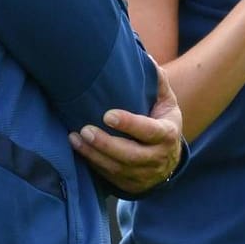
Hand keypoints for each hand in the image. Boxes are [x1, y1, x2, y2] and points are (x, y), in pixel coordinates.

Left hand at [70, 71, 183, 194]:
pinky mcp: (131, 184)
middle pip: (130, 155)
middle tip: (85, 130)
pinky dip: (93, 164)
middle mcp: (157, 158)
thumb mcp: (166, 103)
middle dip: (106, 144)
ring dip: (94, 154)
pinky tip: (78, 149)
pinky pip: (110, 176)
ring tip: (75, 138)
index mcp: (167, 134)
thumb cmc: (162, 122)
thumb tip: (145, 59)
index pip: (149, 131)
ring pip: (117, 168)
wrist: (169, 159)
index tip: (107, 115)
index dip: (129, 124)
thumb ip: (157, 83)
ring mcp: (144, 175)